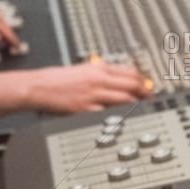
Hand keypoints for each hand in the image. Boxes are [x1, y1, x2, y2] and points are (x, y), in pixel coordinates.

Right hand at [24, 61, 147, 113]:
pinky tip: (124, 120)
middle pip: (131, 85)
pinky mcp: (86, 109)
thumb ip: (98, 71)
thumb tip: (115, 75)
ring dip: (136, 104)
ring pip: (124, 99)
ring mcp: (93, 95)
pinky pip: (108, 113)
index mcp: (97, 68)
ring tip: (142, 109)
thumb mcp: (80, 69)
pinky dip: (118, 116)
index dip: (143, 80)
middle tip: (151, 99)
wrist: (38, 87)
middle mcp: (98, 80)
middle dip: (145, 92)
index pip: (129, 72)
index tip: (148, 86)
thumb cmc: (55, 80)